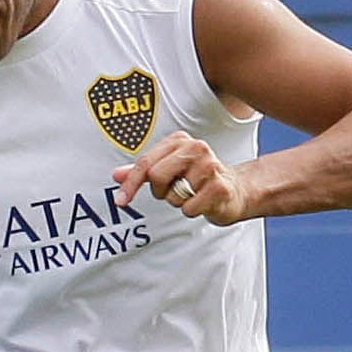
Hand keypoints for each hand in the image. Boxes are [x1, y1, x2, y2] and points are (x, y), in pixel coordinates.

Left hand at [114, 133, 249, 225]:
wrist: (234, 190)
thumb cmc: (198, 179)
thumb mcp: (168, 171)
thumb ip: (142, 171)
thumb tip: (116, 175)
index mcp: (180, 141)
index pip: (146, 162)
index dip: (131, 183)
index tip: (121, 200)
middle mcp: (196, 148)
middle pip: (156, 176)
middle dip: (160, 191)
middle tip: (174, 190)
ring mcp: (210, 166)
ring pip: (172, 195)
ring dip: (178, 201)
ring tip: (194, 193)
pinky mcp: (219, 187)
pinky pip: (188, 208)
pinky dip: (191, 210)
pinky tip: (203, 201)